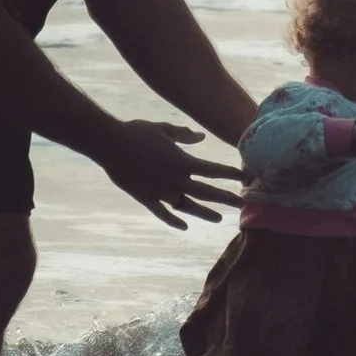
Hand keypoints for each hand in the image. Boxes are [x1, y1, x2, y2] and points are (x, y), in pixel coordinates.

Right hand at [99, 119, 240, 229]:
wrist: (110, 144)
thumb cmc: (137, 132)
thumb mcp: (164, 129)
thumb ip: (185, 134)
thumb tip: (201, 137)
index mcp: (183, 161)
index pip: (213, 170)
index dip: (230, 174)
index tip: (244, 178)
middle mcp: (176, 179)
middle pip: (207, 192)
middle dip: (227, 198)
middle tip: (243, 204)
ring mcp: (161, 191)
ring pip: (188, 206)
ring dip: (205, 213)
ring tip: (219, 218)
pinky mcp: (146, 198)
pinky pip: (163, 213)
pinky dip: (173, 221)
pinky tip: (184, 226)